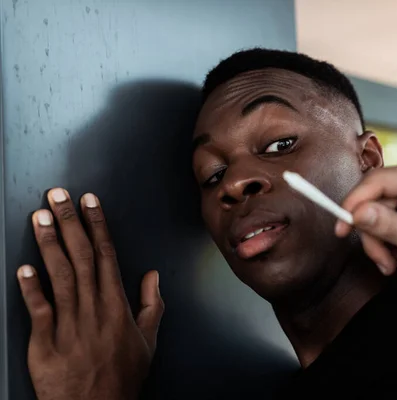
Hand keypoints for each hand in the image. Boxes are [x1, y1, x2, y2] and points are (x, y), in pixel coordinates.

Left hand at [17, 188, 163, 399]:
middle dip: (69, 222)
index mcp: (117, 305)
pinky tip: (24, 267)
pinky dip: (30, 289)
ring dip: (49, 244)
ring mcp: (69, 325)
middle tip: (58, 196)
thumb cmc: (122, 376)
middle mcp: (94, 309)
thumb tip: (152, 276)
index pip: (107, 255)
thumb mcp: (149, 340)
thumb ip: (151, 305)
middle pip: (81, 257)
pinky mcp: (46, 343)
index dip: (97, 226)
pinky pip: (38, 311)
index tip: (90, 202)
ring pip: (60, 276)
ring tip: (40, 217)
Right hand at [336, 153, 396, 275]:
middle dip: (374, 234)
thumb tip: (357, 213)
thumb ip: (391, 228)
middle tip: (385, 263)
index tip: (341, 228)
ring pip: (373, 206)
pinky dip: (385, 233)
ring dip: (380, 239)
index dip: (354, 202)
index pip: (378, 181)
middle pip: (373, 197)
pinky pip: (380, 208)